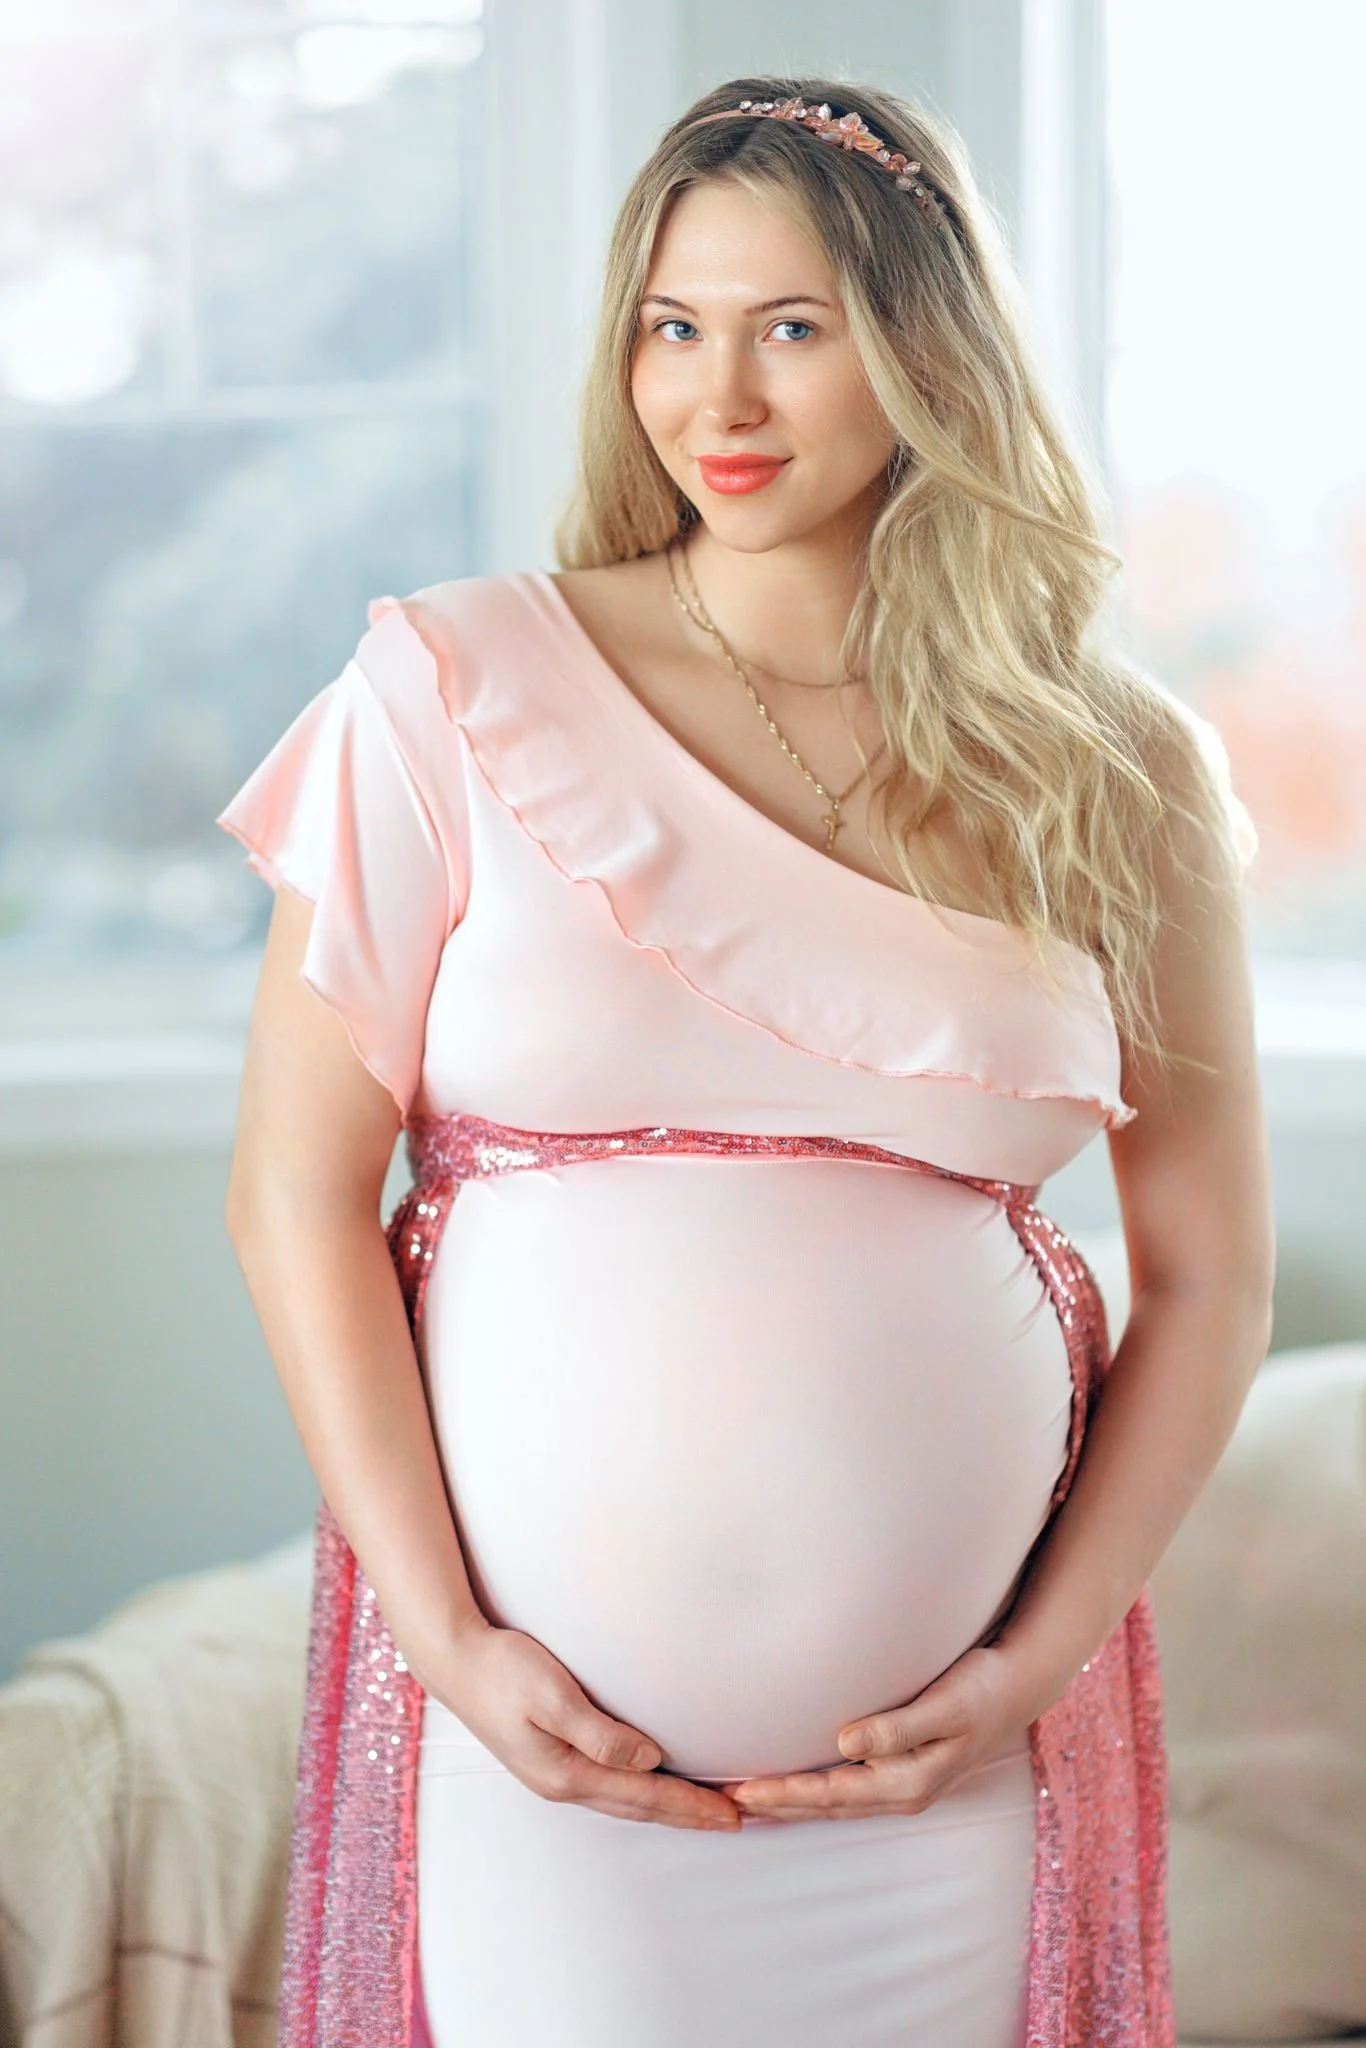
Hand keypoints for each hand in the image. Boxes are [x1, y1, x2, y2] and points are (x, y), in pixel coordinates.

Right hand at [428, 1617, 742, 1831]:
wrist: (454, 1661)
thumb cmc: (503, 1670)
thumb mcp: (553, 1696)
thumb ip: (601, 1734)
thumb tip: (649, 1761)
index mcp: (567, 1773)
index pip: (646, 1795)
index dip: (692, 1805)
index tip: (732, 1813)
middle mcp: (563, 1782)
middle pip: (640, 1807)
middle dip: (688, 1815)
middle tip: (734, 1820)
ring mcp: (554, 1773)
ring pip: (625, 1800)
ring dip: (666, 1807)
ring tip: (702, 1810)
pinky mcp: (550, 1757)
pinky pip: (609, 1785)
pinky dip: (640, 1791)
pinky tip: (649, 1784)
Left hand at [724, 1645, 1033, 1822]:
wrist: (1017, 1687)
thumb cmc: (980, 1689)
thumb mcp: (945, 1704)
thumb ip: (896, 1726)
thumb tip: (845, 1743)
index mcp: (907, 1782)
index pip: (830, 1794)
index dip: (784, 1794)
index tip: (741, 1791)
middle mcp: (902, 1791)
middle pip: (826, 1806)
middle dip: (777, 1806)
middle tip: (724, 1802)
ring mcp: (903, 1785)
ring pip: (836, 1803)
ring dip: (793, 1804)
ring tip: (749, 1800)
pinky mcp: (903, 1770)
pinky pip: (848, 1790)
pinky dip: (816, 1793)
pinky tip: (799, 1786)